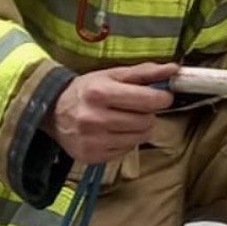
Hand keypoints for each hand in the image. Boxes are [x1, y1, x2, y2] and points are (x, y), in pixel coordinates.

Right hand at [44, 62, 177, 163]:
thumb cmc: (87, 91)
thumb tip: (173, 69)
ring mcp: (93, 140)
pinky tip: (113, 132)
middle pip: (146, 121)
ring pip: (140, 138)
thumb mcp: (112, 75)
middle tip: (137, 108)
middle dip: (148, 114)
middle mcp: (95, 118)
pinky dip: (126, 141)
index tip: (162, 97)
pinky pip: (127, 150)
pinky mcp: (93, 156)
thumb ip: (145, 72)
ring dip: (139, 128)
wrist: (53, 112)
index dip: (162, 98)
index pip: (148, 100)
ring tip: (125, 120)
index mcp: (100, 93)